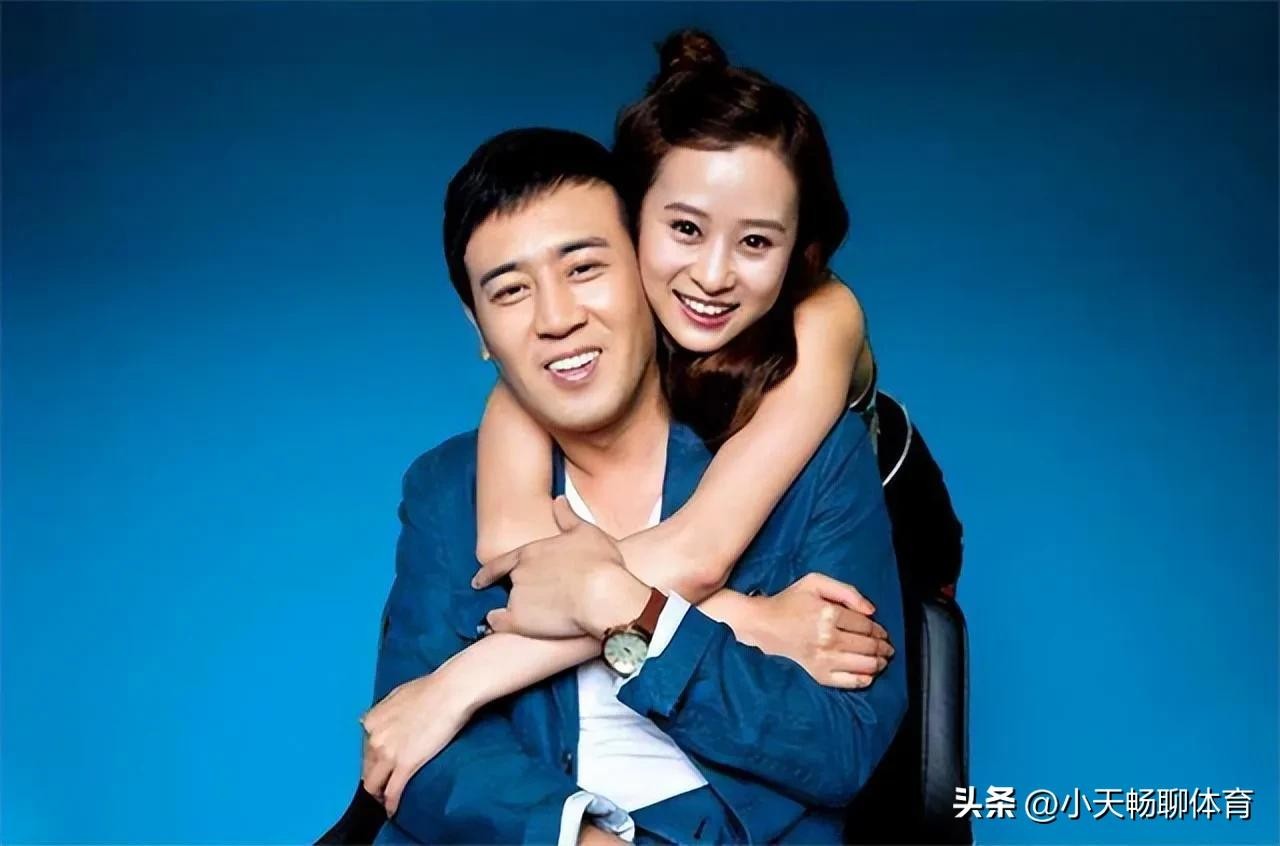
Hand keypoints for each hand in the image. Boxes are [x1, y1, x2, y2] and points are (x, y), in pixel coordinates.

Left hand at [360, 669, 474, 816]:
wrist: (450, 692)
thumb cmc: (431, 689)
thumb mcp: (397, 695)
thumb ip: (385, 713)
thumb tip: (380, 722)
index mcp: (372, 721)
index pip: (365, 750)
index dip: (373, 760)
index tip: (381, 766)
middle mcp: (374, 739)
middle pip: (367, 769)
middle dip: (374, 778)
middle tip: (384, 785)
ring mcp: (388, 754)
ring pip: (374, 785)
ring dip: (379, 794)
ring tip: (386, 800)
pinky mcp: (406, 765)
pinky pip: (393, 792)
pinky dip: (391, 804)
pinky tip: (393, 811)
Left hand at [473, 497, 648, 638]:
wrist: (603, 594)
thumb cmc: (599, 562)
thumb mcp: (586, 531)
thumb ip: (567, 516)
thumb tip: (559, 501)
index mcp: (531, 552)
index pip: (501, 563)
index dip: (489, 573)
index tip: (479, 580)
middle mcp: (519, 573)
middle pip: (509, 585)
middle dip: (515, 593)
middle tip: (527, 602)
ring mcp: (517, 597)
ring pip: (506, 606)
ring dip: (513, 611)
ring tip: (527, 619)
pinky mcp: (519, 620)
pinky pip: (499, 624)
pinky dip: (496, 626)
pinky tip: (497, 630)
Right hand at [751, 572, 893, 688]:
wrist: (764, 624)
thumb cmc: (791, 601)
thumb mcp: (816, 583)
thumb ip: (846, 591)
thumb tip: (871, 611)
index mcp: (828, 614)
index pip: (865, 625)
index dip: (879, 629)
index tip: (883, 632)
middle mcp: (828, 638)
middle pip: (867, 645)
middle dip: (883, 647)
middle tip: (887, 648)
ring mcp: (823, 659)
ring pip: (862, 664)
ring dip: (878, 663)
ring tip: (882, 660)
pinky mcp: (817, 673)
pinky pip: (847, 682)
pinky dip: (862, 680)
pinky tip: (869, 675)